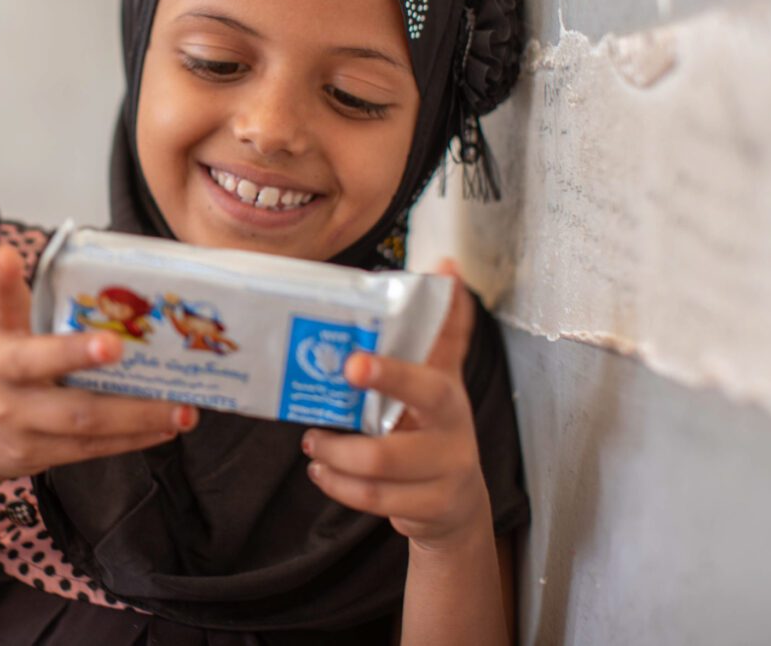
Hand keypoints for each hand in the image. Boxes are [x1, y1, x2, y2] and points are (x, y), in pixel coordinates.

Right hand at [0, 244, 196, 488]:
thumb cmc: (0, 374)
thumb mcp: (3, 334)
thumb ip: (26, 301)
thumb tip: (61, 256)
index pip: (1, 306)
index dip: (3, 280)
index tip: (7, 255)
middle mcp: (5, 381)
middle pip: (43, 367)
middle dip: (79, 355)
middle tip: (117, 345)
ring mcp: (21, 423)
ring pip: (82, 419)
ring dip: (136, 415)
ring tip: (181, 409)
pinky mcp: (41, 455)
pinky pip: (92, 447)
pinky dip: (133, 439)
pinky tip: (165, 428)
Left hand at [301, 260, 490, 547]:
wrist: (458, 503)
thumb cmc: (434, 428)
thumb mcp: (438, 379)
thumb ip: (438, 330)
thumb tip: (445, 264)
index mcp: (447, 390)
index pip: (432, 367)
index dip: (397, 362)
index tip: (356, 359)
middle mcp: (455, 427)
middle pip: (410, 416)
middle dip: (365, 403)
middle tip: (322, 397)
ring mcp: (448, 469)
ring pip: (381, 464)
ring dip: (336, 454)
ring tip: (312, 442)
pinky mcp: (432, 507)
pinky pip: (375, 498)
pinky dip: (340, 485)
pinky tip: (322, 472)